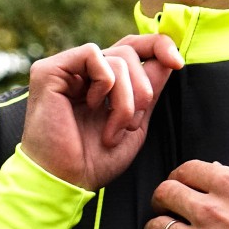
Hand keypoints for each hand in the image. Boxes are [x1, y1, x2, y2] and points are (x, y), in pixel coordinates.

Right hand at [21, 34, 182, 190]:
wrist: (66, 181)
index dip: (159, 46)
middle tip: (131, 125)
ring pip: (117, 58)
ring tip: (112, 130)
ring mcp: (66, 68)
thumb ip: (150, 90)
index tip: (178, 63)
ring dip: (126, 99)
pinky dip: (104, 84)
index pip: (134, 47)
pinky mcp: (50, 70)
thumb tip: (169, 59)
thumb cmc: (95, 160)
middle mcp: (84, 71)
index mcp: (102, 80)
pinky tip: (91, 107)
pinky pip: (93, 55)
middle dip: (143, 91)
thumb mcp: (135, 123)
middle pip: (130, 53)